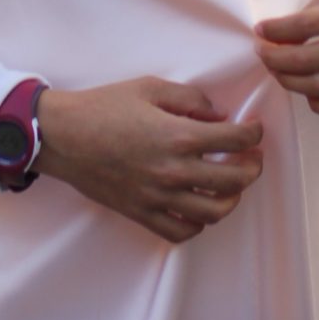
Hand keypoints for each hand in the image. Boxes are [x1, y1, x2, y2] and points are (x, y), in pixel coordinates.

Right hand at [36, 77, 264, 244]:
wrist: (63, 136)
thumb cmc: (105, 106)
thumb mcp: (151, 88)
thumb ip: (190, 100)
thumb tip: (218, 116)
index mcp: (179, 136)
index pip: (236, 139)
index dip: (253, 133)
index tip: (255, 129)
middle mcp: (174, 171)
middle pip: (234, 180)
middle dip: (252, 168)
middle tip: (252, 158)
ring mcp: (159, 197)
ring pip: (214, 212)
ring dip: (231, 198)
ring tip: (232, 185)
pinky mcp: (142, 213)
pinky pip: (181, 231)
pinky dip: (198, 223)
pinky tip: (199, 207)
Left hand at [256, 0, 318, 118]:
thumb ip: (316, 7)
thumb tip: (282, 31)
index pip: (304, 26)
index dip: (275, 30)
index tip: (260, 31)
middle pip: (307, 61)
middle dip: (275, 59)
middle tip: (262, 53)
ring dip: (289, 81)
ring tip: (277, 70)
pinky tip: (307, 93)